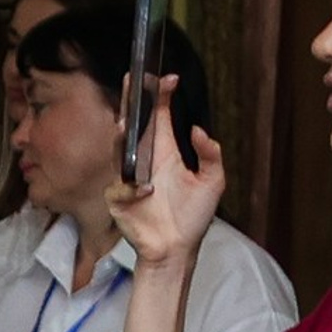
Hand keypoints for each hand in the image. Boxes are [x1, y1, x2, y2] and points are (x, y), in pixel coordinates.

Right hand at [111, 81, 225, 269]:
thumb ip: (210, 154)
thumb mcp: (212, 182)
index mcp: (165, 151)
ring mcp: (129, 178)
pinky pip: (120, 187)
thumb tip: (198, 130)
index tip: (169, 79)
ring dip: (122, 137)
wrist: (177, 251)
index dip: (161, 95)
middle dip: (131, 101)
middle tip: (133, 79)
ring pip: (118, 150)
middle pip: (133, 123)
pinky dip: (131, 187)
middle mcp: (144, 160)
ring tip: (126, 124)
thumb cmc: (192, 219)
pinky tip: (147, 190)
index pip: (159, 116)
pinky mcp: (119, 200)